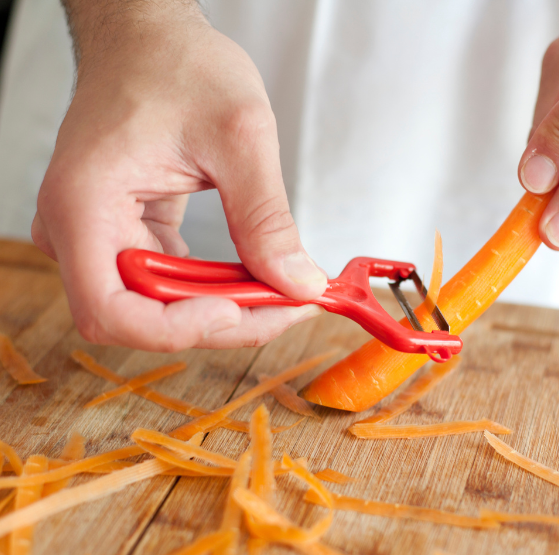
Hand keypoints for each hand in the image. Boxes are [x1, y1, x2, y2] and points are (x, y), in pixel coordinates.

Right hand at [33, 1, 326, 350]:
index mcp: (85, 205)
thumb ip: (266, 218)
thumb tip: (298, 283)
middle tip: (290, 304)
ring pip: (161, 310)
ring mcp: (101, 238)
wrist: (151, 40)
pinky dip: (218, 289)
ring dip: (228, 310)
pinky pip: (171, 286)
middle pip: (144, 319)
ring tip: (285, 290)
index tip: (239, 309)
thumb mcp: (239, 137)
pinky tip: (259, 275)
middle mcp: (80, 231)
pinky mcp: (128, 237)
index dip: (177, 328)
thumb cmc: (176, 65)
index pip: (112, 312)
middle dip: (224, 322)